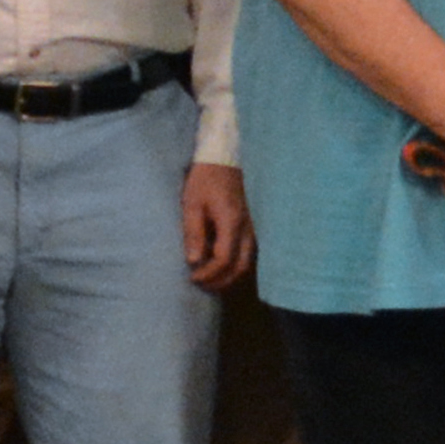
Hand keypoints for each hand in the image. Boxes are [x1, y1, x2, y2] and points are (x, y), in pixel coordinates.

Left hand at [184, 157, 254, 288]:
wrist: (223, 160)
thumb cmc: (205, 180)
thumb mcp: (192, 203)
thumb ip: (194, 232)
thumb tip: (193, 261)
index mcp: (231, 222)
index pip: (224, 259)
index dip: (209, 273)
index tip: (192, 277)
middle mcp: (247, 229)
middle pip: (240, 267)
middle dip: (220, 281)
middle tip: (200, 284)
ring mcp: (252, 229)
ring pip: (246, 264)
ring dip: (228, 277)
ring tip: (208, 280)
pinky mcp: (251, 228)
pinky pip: (247, 255)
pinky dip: (234, 267)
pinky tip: (219, 268)